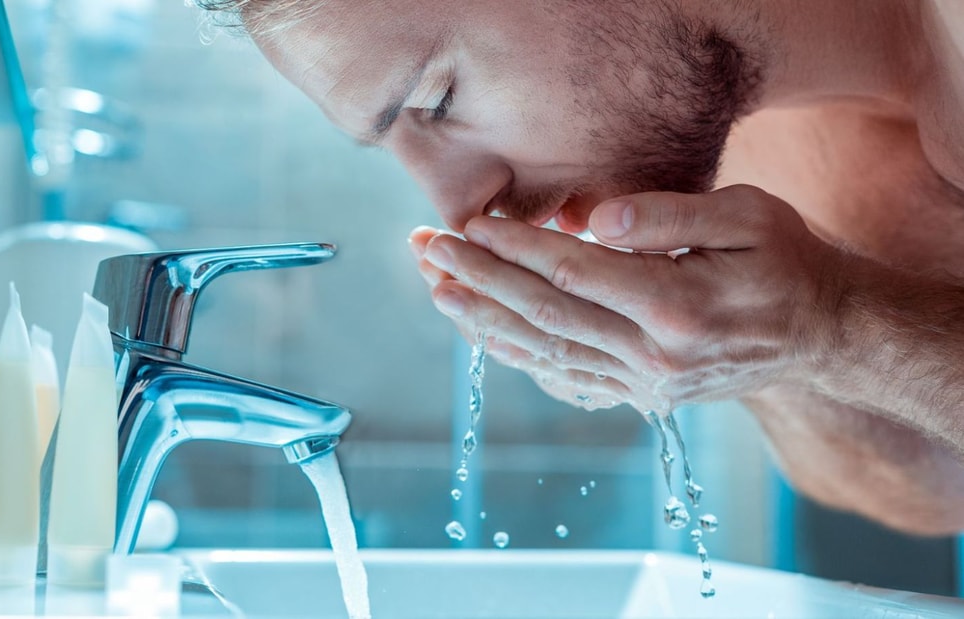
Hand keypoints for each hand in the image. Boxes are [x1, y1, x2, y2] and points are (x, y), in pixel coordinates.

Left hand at [410, 184, 844, 411]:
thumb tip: (596, 220)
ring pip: (548, 353)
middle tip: (430, 252)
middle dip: (482, 282)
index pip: (575, 274)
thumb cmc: (785, 261)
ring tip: (438, 290)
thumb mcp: (746, 216)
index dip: (517, 248)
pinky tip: (485, 334)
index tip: (471, 225)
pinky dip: (521, 357)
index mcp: (678, 307)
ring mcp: (647, 384)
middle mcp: (655, 356)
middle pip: (547, 316)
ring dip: (486, 321)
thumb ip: (669, 217)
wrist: (821, 333)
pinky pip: (567, 379)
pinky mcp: (644, 397)